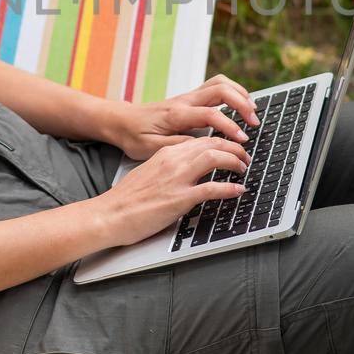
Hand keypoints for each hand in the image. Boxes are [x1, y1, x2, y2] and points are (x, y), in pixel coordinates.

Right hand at [93, 136, 251, 246]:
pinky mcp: (179, 199)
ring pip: (215, 157)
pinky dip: (229, 188)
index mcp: (166, 153)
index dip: (221, 141)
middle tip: (245, 157)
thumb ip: (168, 168)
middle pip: (212, 143)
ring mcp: (177, 179)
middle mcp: (173, 161)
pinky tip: (238, 191)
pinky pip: (211, 188)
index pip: (201, 139)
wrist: (109, 214)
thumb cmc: (126, 199)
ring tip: (244, 169)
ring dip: (235, 162)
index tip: (232, 148)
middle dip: (234, 148)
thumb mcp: (149, 174)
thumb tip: (185, 172)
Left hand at [99, 74, 261, 161]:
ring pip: (220, 83)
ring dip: (240, 94)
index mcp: (176, 115)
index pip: (210, 115)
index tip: (241, 140)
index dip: (229, 126)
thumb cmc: (133, 136)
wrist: (120, 121)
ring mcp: (187, 97)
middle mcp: (184, 101)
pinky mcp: (189, 98)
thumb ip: (177, 147)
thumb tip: (202, 147)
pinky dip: (232, 93)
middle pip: (220, 89)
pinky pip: (215, 87)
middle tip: (254, 122)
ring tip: (253, 111)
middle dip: (242, 103)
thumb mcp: (150, 149)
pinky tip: (240, 106)